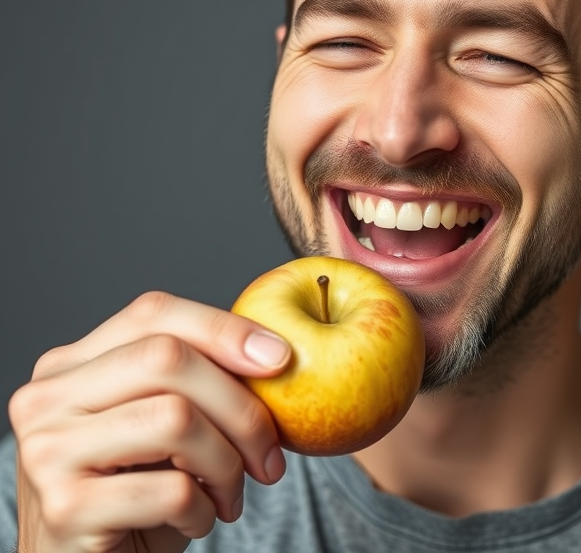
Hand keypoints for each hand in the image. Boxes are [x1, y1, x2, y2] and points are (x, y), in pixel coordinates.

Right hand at [9, 291, 291, 552]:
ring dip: (227, 465)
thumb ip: (193, 382)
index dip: (224, 328)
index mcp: (72, 365)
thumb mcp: (163, 428)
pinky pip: (172, 488)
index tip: (281, 358)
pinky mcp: (66, 506)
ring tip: (230, 495)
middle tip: (269, 455)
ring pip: (176, 419)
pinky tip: (197, 520)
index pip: (154, 313)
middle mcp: (47, 398)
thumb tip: (274, 353)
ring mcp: (48, 451)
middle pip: (169, 359)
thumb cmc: (138, 496)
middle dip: (240, 407)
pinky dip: (205, 509)